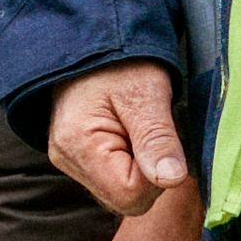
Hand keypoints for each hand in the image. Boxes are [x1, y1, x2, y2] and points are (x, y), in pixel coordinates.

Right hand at [44, 61, 188, 215]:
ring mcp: (69, 162)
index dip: (157, 176)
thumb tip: (172, 180)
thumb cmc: (119, 62)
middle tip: (151, 132)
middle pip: (125, 200)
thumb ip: (157, 139)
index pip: (131, 195)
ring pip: (120, 194)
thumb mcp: (145, 94)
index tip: (160, 140)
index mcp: (80, 146)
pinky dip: (130, 166)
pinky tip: (129, 137)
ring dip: (141, 170)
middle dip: (150, 175)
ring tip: (138, 130)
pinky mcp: (77, 160)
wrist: (90, 40)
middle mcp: (67, 161)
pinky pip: (113, 182)